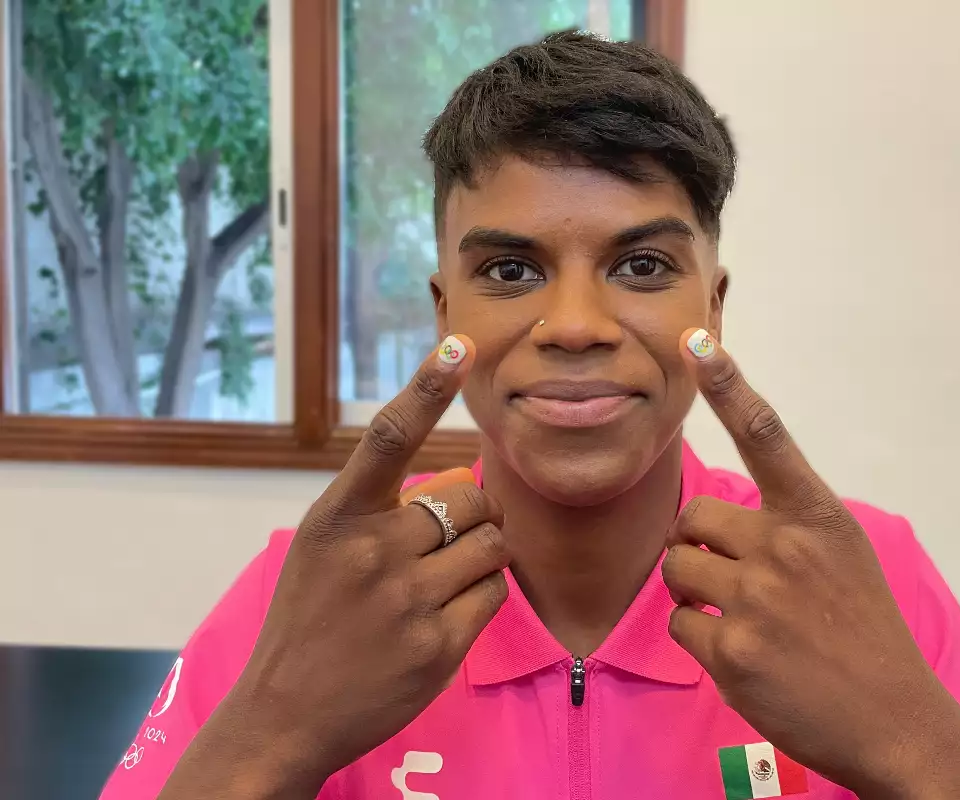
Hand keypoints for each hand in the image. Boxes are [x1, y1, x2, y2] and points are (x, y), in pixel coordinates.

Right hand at [165, 336, 509, 796]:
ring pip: (492, 545)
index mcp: (337, 518)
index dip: (427, 387)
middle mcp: (372, 552)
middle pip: (471, 499)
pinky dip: (482, 595)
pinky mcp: (438, 647)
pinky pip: (494, 592)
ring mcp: (407, 601)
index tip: (458, 346)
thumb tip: (458, 476)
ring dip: (481, 554)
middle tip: (448, 538)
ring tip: (442, 579)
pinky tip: (445, 613)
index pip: (388, 438)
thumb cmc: (310, 618)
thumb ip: (380, 507)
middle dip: (474, 513)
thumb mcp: (322, 548)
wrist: (285, 713)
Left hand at [662, 329, 959, 799]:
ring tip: (742, 619)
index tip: (699, 343)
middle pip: (693, 518)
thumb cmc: (865, 634)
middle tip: (735, 580)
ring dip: (694, 592)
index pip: (768, 435)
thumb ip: (790, 525)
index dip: (730, 385)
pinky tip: (742, 655)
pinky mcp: (733, 650)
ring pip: (678, 569)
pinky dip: (699, 639)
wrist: (897, 722)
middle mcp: (787, 547)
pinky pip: (679, 623)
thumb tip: (720, 514)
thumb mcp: (845, 557)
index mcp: (819, 516)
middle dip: (699, 547)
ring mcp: (759, 599)